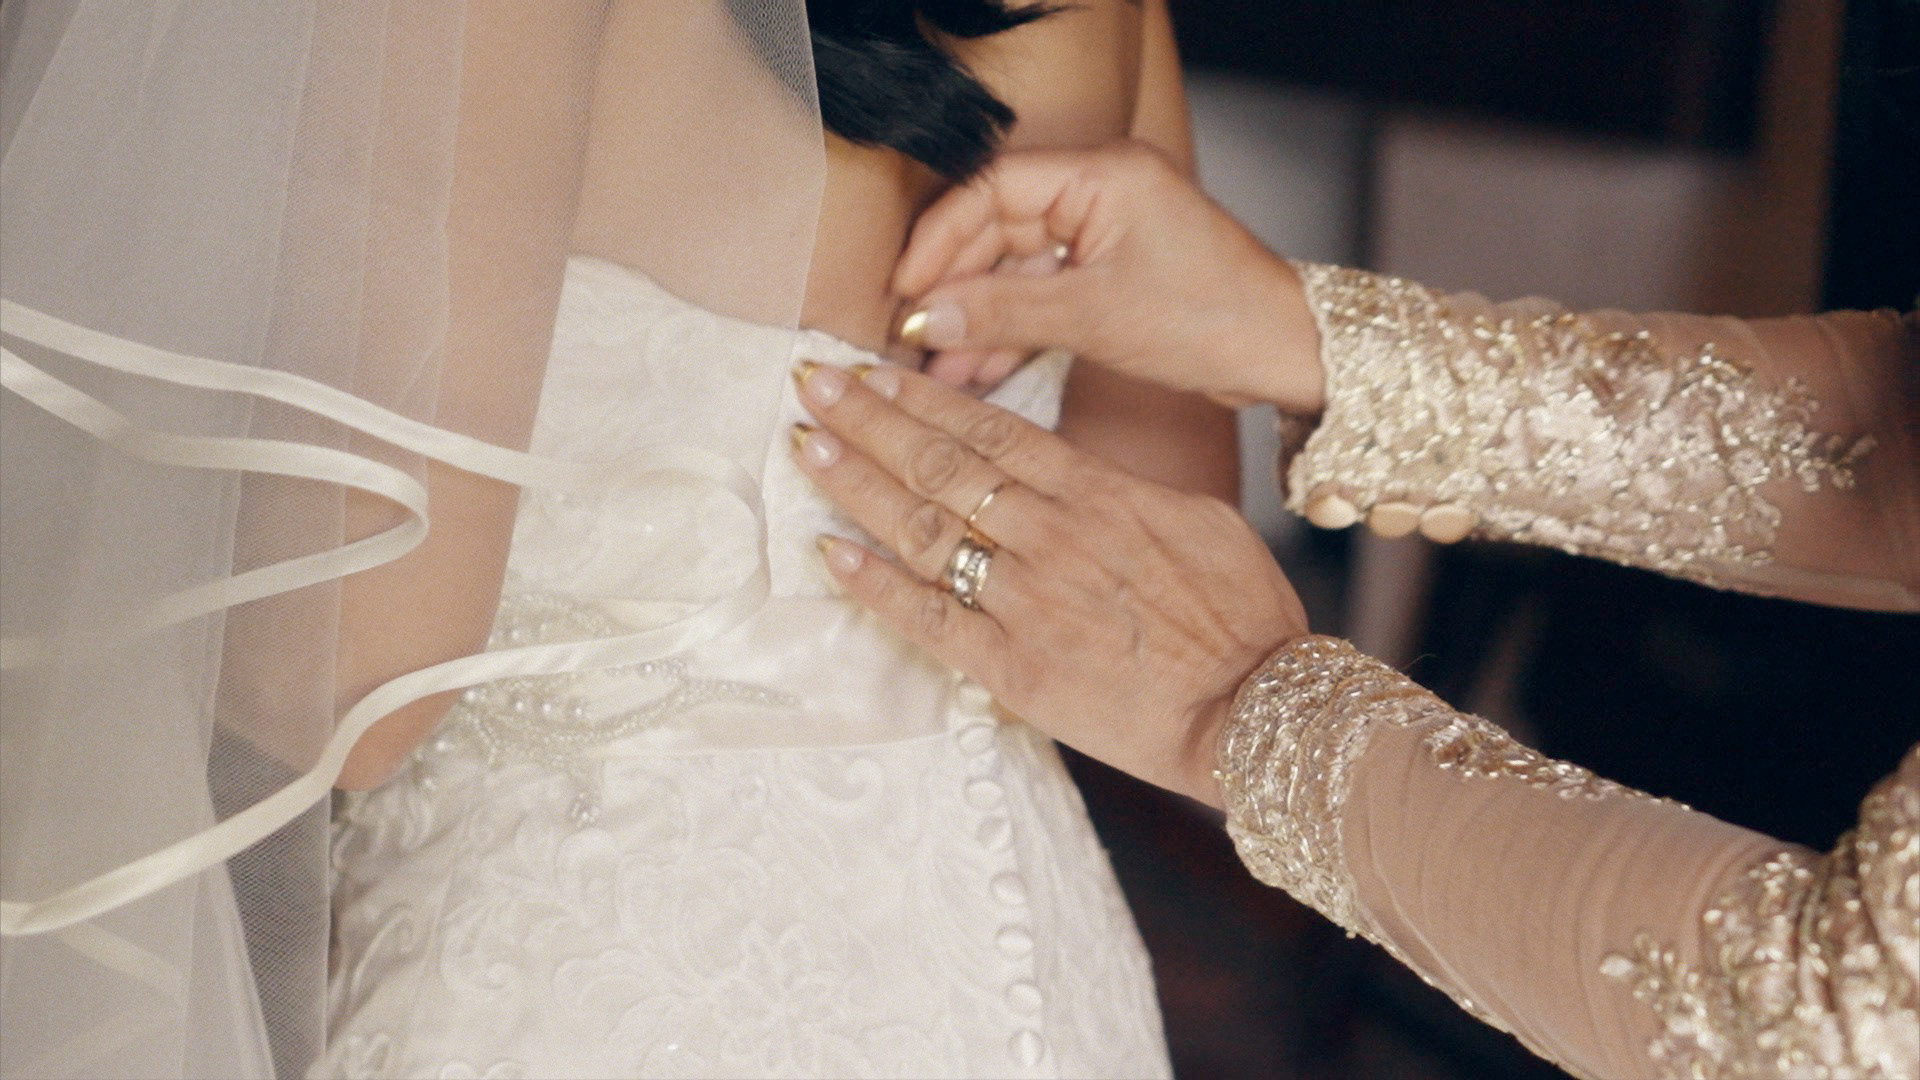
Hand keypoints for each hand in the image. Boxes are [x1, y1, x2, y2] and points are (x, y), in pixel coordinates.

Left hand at [789, 360, 1309, 805]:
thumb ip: (1124, 491)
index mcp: (1098, 493)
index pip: (988, 430)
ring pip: (924, 529)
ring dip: (856, 483)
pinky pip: (929, 618)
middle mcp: (1052, 536)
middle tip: (810, 383)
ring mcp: (1027, 601)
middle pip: (941, 464)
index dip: (920, 397)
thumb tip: (1081, 472)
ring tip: (806, 446)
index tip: (871, 369)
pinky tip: (828, 551)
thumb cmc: (1241, 616)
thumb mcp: (1198, 519)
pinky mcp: (1013, 668)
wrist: (1255, 708)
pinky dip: (874, 584)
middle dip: (869, 418)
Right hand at [893, 140, 1326, 413]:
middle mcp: (1101, 191)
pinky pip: (1043, 293)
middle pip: (998, 227)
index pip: (993, 187)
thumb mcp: (1095, 317)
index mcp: (1103, 173)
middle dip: (953, 286)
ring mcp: (1106, 233)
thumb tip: (925, 319)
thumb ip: (1004, 313)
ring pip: (1017, 267)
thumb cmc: (1214, 318)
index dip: (940, 237)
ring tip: (937, 367)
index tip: (905, 288)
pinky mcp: (1111, 273)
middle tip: (911, 335)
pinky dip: (1012, 330)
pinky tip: (976, 369)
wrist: (1285, 354)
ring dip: (977, 317)